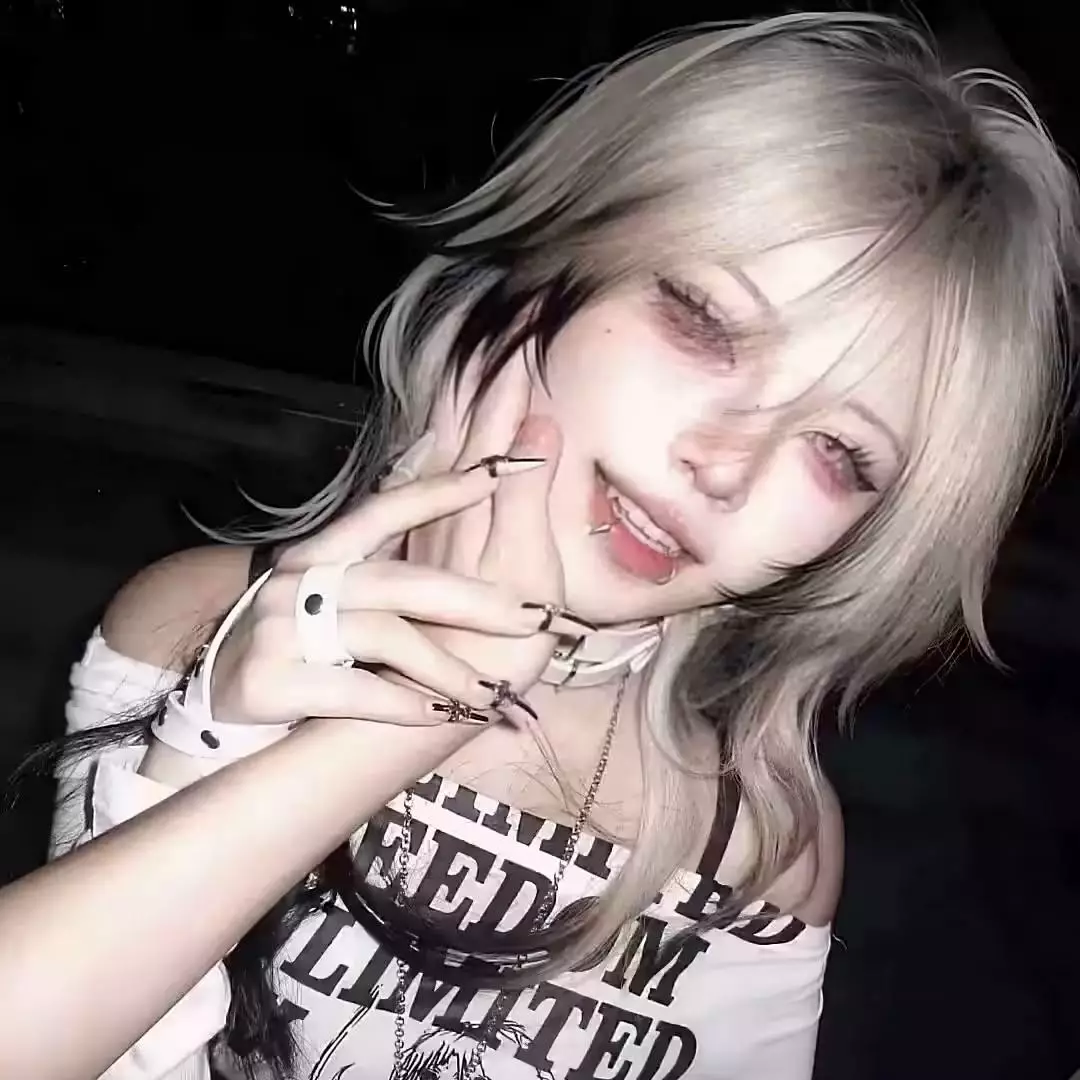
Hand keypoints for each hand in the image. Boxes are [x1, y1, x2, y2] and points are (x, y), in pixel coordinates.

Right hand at [209, 357, 577, 728]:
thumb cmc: (294, 641)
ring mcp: (281, 628)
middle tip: (532, 619)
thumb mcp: (329, 590)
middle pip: (402, 582)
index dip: (442, 490)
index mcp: (321, 552)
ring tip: (492, 692)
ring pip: (386, 637)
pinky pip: (356, 690)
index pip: (385, 510)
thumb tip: (440, 491)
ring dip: (448, 669)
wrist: (218, 701)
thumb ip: (382, 556)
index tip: (500, 472)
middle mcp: (299, 581)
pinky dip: (405, 705)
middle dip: (475, 602)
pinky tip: (441, 716)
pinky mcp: (270, 679)